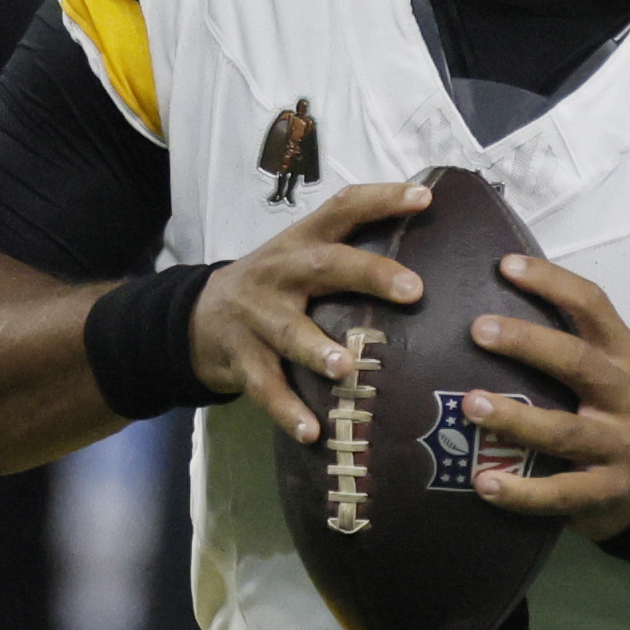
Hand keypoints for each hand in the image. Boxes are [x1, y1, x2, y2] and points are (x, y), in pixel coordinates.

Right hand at [191, 176, 431, 444]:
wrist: (196, 317)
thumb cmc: (275, 287)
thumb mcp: (302, 257)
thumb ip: (350, 253)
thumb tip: (433, 254)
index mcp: (302, 242)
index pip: (342, 209)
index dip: (381, 199)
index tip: (423, 198)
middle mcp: (280, 273)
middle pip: (324, 265)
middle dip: (368, 274)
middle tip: (413, 290)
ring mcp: (257, 317)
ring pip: (289, 332)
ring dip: (317, 350)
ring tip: (346, 368)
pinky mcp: (242, 359)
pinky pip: (265, 387)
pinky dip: (287, 410)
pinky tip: (311, 432)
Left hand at [457, 251, 629, 540]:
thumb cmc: (611, 414)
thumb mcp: (605, 373)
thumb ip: (565, 345)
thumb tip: (490, 305)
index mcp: (623, 356)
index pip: (593, 307)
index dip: (552, 283)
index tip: (506, 266)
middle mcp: (625, 397)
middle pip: (578, 364)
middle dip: (528, 343)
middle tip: (478, 330)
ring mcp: (618, 447)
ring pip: (565, 432)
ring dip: (516, 418)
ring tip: (471, 406)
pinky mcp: (606, 493)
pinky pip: (561, 493)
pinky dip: (521, 493)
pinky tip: (484, 485)